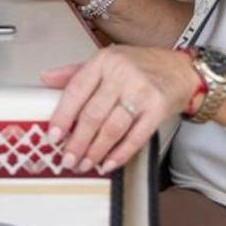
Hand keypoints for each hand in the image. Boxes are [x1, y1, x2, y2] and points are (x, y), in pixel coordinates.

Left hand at [40, 45, 196, 174]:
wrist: (180, 69)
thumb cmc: (140, 66)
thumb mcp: (106, 61)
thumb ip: (75, 72)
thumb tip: (45, 78)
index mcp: (103, 61)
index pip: (76, 91)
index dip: (62, 116)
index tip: (53, 136)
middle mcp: (122, 74)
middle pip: (93, 115)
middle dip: (77, 142)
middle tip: (67, 158)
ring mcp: (142, 91)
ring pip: (112, 128)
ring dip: (96, 151)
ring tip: (84, 164)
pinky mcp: (158, 108)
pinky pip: (136, 137)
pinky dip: (120, 153)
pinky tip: (108, 163)